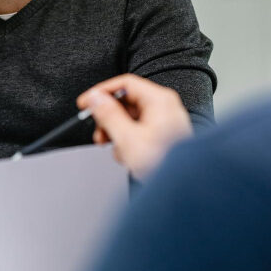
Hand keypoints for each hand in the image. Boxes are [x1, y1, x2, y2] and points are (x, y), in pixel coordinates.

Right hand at [78, 74, 192, 177]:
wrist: (183, 186)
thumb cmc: (164, 163)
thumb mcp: (127, 138)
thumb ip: (108, 115)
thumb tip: (95, 98)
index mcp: (159, 100)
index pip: (125, 84)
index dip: (102, 92)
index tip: (86, 102)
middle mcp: (164, 107)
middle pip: (127, 102)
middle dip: (108, 118)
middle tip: (98, 131)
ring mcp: (165, 121)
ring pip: (131, 118)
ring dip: (117, 132)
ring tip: (113, 146)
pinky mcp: (164, 135)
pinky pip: (140, 130)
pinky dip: (128, 140)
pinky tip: (127, 154)